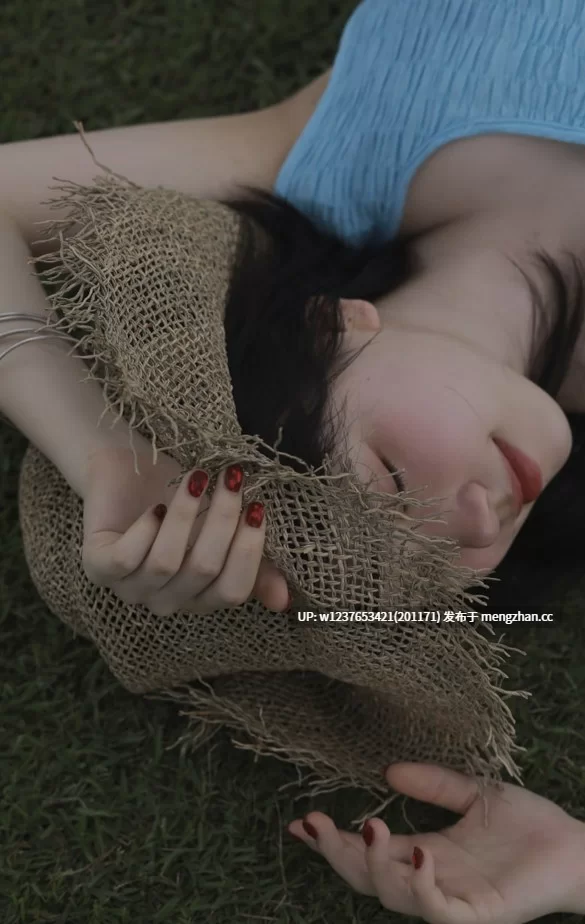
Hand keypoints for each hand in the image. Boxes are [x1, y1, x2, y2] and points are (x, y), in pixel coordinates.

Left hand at [81, 441, 288, 614]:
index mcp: (199, 597)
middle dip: (222, 518)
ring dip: (186, 514)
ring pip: (166, 562)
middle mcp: (165, 601)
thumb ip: (253, 561)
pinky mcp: (97, 566)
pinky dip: (145, 530)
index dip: (248, 551)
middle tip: (231, 477)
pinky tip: (155, 507)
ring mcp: (129, 588)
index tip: (258, 507)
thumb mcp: (222, 526)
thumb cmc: (183, 499)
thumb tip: (284, 602)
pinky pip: (125, 559)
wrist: (129, 470)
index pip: (232, 591)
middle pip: (204, 570)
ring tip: (197, 477)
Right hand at [288, 762, 584, 922]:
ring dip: (372, 865)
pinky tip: (418, 854)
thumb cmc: (528, 825)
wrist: (574, 845)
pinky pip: (438, 911)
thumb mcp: (472, 793)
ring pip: (392, 895)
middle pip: (366, 878)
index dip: (332, 840)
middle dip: (336, 855)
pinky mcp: (477, 914)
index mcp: (423, 851)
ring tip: (370, 825)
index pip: (366, 852)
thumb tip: (388, 771)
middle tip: (314, 824)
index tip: (300, 820)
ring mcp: (451, 899)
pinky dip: (421, 887)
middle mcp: (429, 878)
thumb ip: (434, 784)